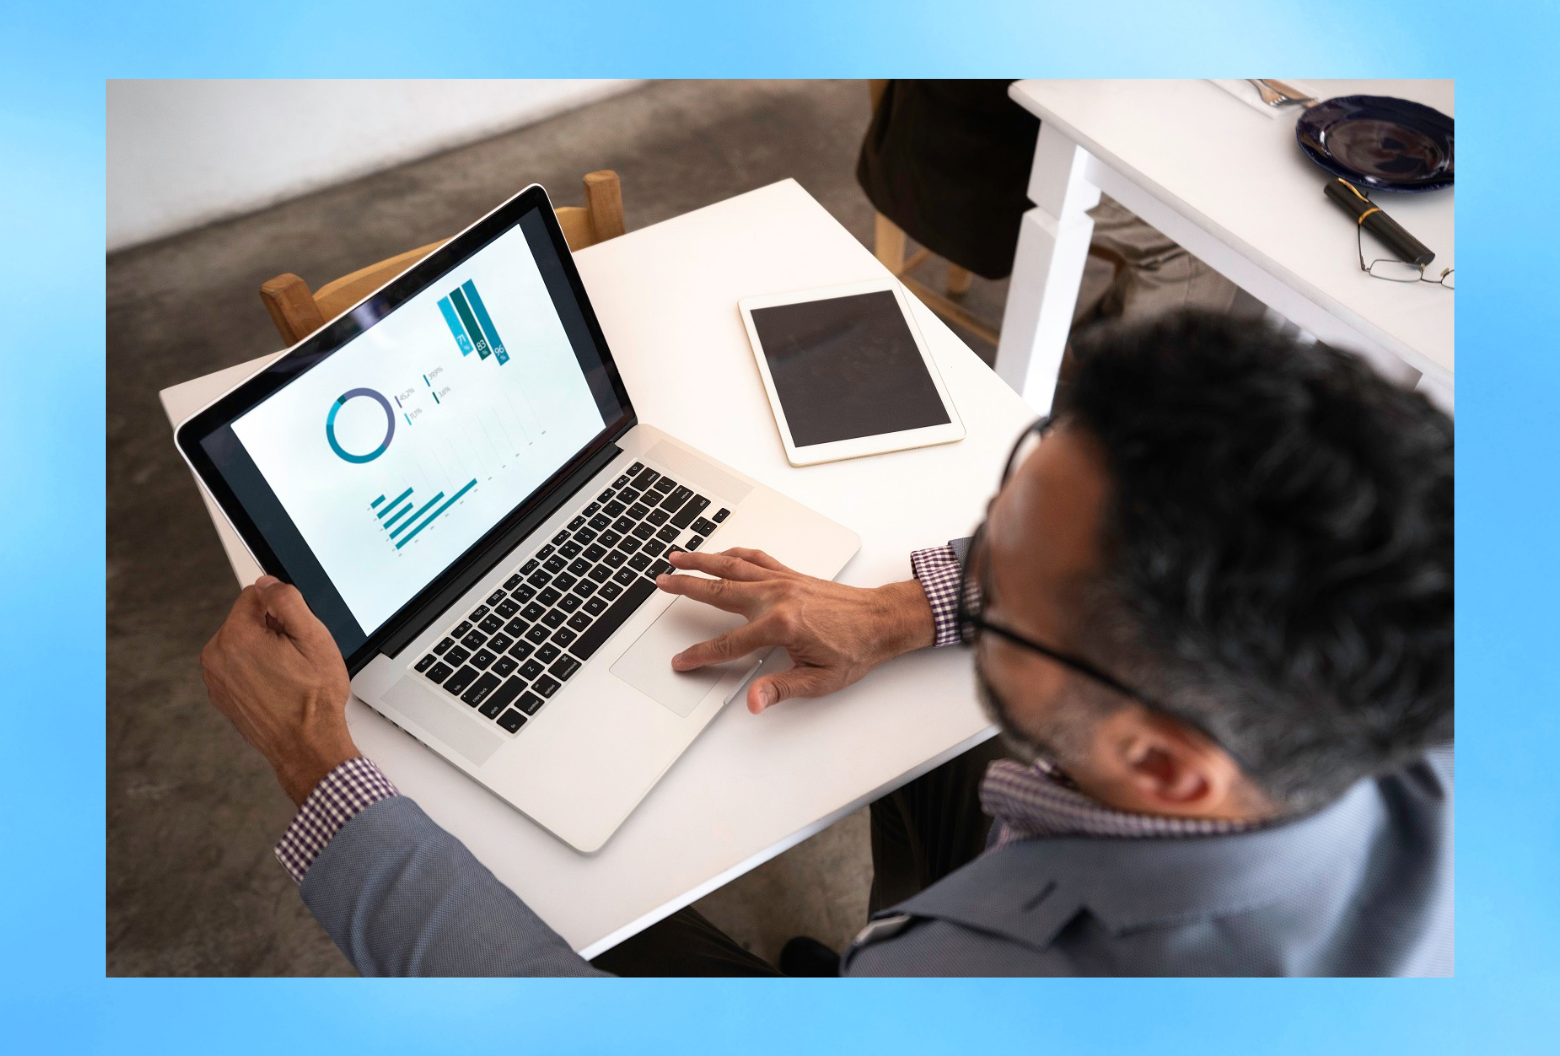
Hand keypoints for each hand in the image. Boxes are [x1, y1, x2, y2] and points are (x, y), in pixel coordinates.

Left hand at [200, 575, 359, 805]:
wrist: (307, 745)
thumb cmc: (313, 698)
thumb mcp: (314, 638)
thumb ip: (287, 600)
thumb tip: (268, 582)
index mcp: (236, 637)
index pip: (255, 594)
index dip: (282, 609)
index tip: (295, 632)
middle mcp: (217, 656)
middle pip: (246, 619)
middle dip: (272, 629)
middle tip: (296, 657)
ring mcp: (216, 678)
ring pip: (242, 642)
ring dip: (264, 650)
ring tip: (288, 675)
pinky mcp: (221, 695)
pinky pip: (238, 666)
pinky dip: (256, 671)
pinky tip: (277, 687)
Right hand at [655, 548, 933, 712]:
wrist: (883, 620)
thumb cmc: (856, 649)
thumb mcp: (819, 679)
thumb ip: (780, 688)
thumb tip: (754, 701)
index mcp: (780, 625)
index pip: (728, 644)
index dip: (701, 655)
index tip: (681, 661)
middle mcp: (777, 597)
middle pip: (719, 591)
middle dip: (686, 587)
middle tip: (662, 582)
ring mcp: (783, 581)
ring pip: (733, 566)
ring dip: (703, 560)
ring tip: (678, 556)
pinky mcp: (791, 574)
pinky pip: (756, 559)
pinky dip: (734, 554)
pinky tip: (722, 554)